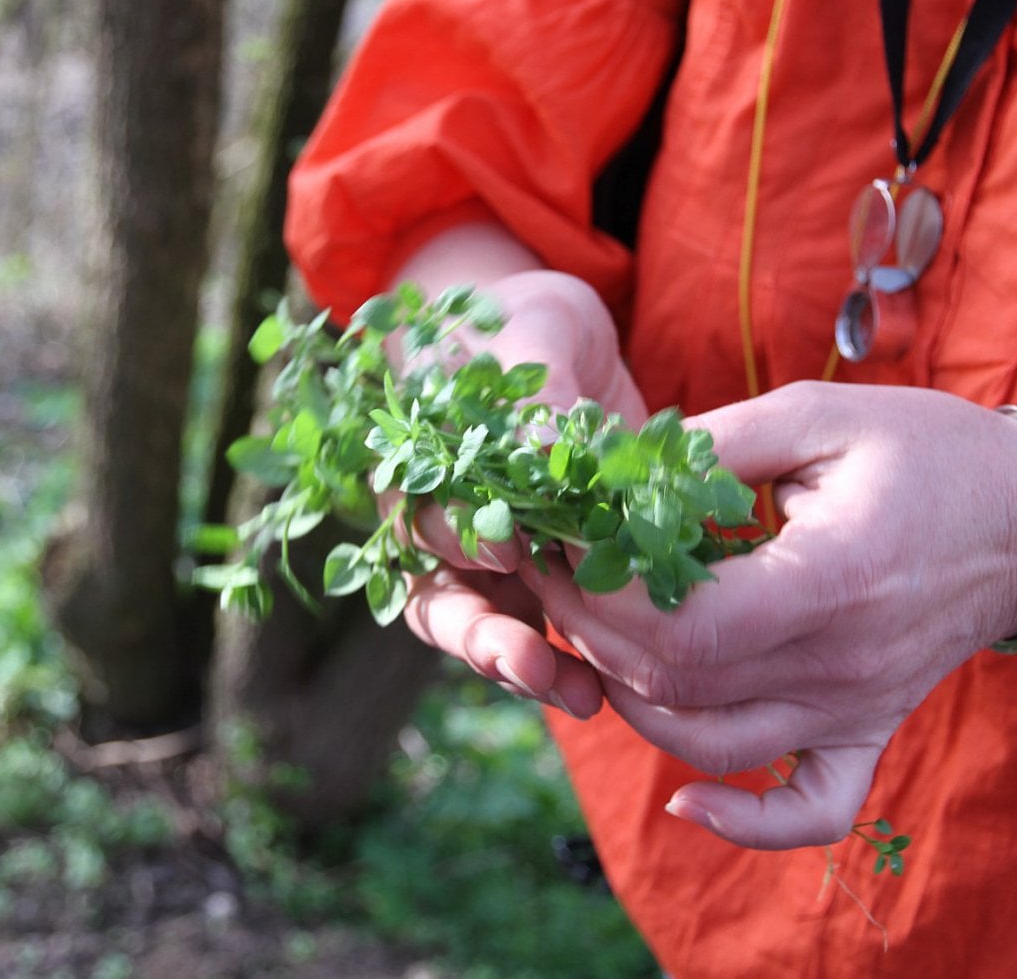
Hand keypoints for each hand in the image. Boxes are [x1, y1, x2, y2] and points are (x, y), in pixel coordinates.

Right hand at [391, 236, 645, 718]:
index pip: (418, 512)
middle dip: (479, 633)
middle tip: (526, 659)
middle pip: (436, 594)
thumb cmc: (529, 322)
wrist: (566, 341)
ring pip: (481, 630)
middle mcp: (438, 523)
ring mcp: (485, 562)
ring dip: (521, 665)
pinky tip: (601, 691)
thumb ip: (535, 386)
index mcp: (415, 460)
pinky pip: (540, 637)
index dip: (457, 537)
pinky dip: (568, 666)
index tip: (508, 549)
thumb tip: (544, 444)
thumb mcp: (538, 328)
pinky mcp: (542, 582)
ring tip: (575, 693)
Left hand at [519, 382, 1016, 848]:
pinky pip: (809, 810)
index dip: (604, 597)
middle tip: (552, 576)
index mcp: (829, 578)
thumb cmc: (923, 453)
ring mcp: (855, 708)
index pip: (687, 628)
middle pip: (679, 687)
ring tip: (590, 638)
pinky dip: (743, 821)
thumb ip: (716, 442)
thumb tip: (619, 471)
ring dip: (631, 703)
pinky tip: (684, 800)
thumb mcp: (817, 415)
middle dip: (591, 634)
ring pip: (713, 747)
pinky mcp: (865, 731)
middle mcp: (839, 662)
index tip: (562, 544)